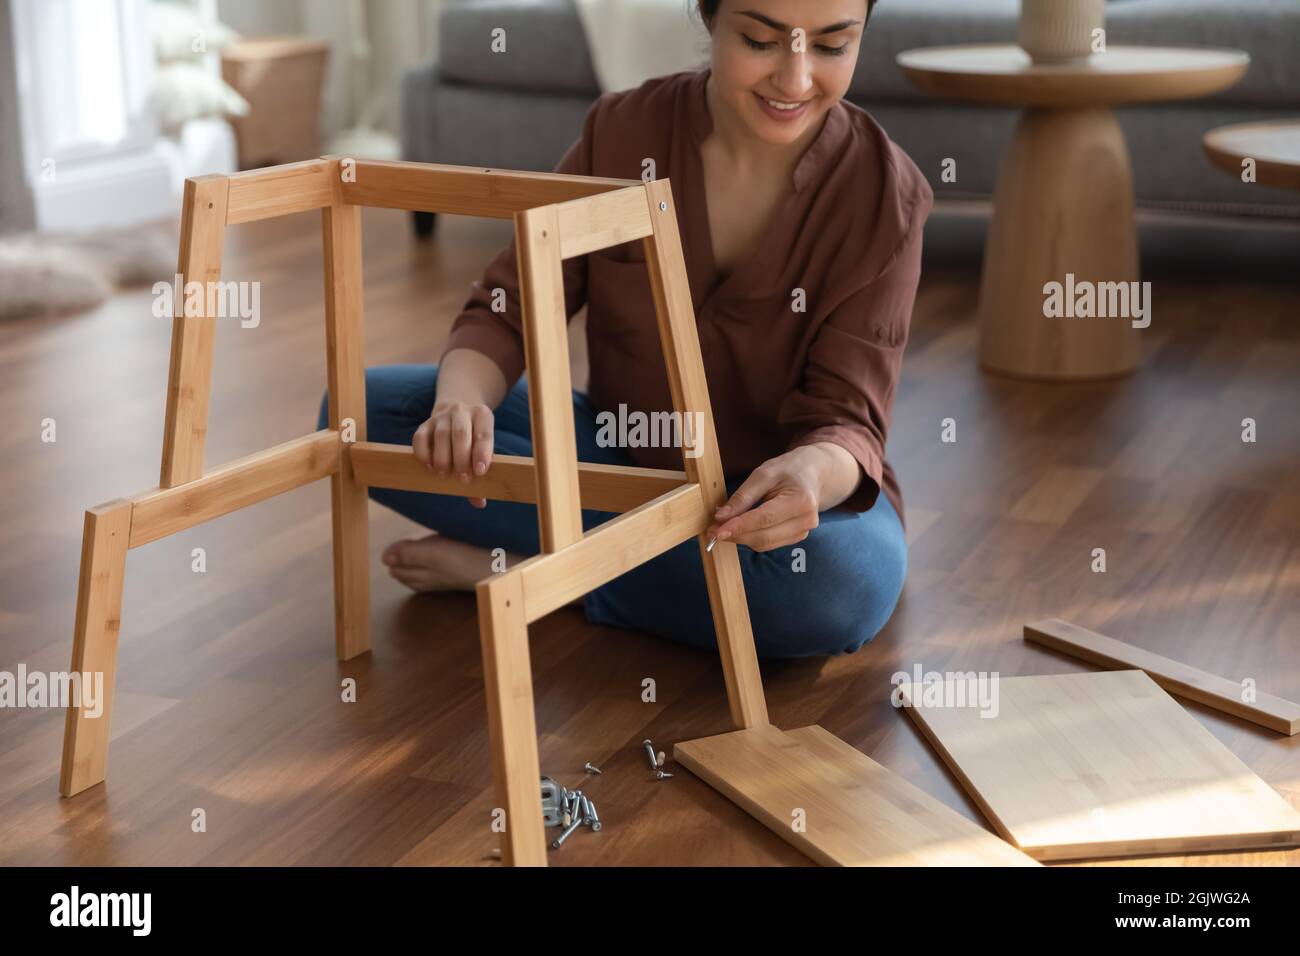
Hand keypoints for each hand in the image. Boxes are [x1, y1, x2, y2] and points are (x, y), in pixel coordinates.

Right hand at [413, 400, 494, 508]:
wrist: (456, 414)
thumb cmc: (473, 439)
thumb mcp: (481, 449)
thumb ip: (479, 473)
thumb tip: (479, 503)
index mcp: (482, 416)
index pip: (484, 434)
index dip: (482, 453)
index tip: (480, 471)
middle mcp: (462, 411)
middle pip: (461, 434)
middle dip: (462, 459)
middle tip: (463, 479)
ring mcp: (442, 416)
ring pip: (441, 435)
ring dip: (442, 458)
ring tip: (443, 476)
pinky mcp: (425, 423)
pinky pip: (420, 437)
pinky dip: (423, 453)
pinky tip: (429, 466)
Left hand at [704, 448, 823, 551]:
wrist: (812, 474)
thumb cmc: (788, 470)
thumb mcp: (764, 474)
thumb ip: (743, 496)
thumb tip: (722, 517)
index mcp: (801, 501)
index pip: (764, 518)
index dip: (739, 526)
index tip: (716, 530)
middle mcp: (806, 521)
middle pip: (763, 536)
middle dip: (736, 534)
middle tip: (712, 529)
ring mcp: (803, 532)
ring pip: (764, 544)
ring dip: (741, 538)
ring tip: (723, 526)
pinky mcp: (796, 538)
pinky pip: (768, 544)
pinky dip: (751, 537)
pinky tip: (740, 527)